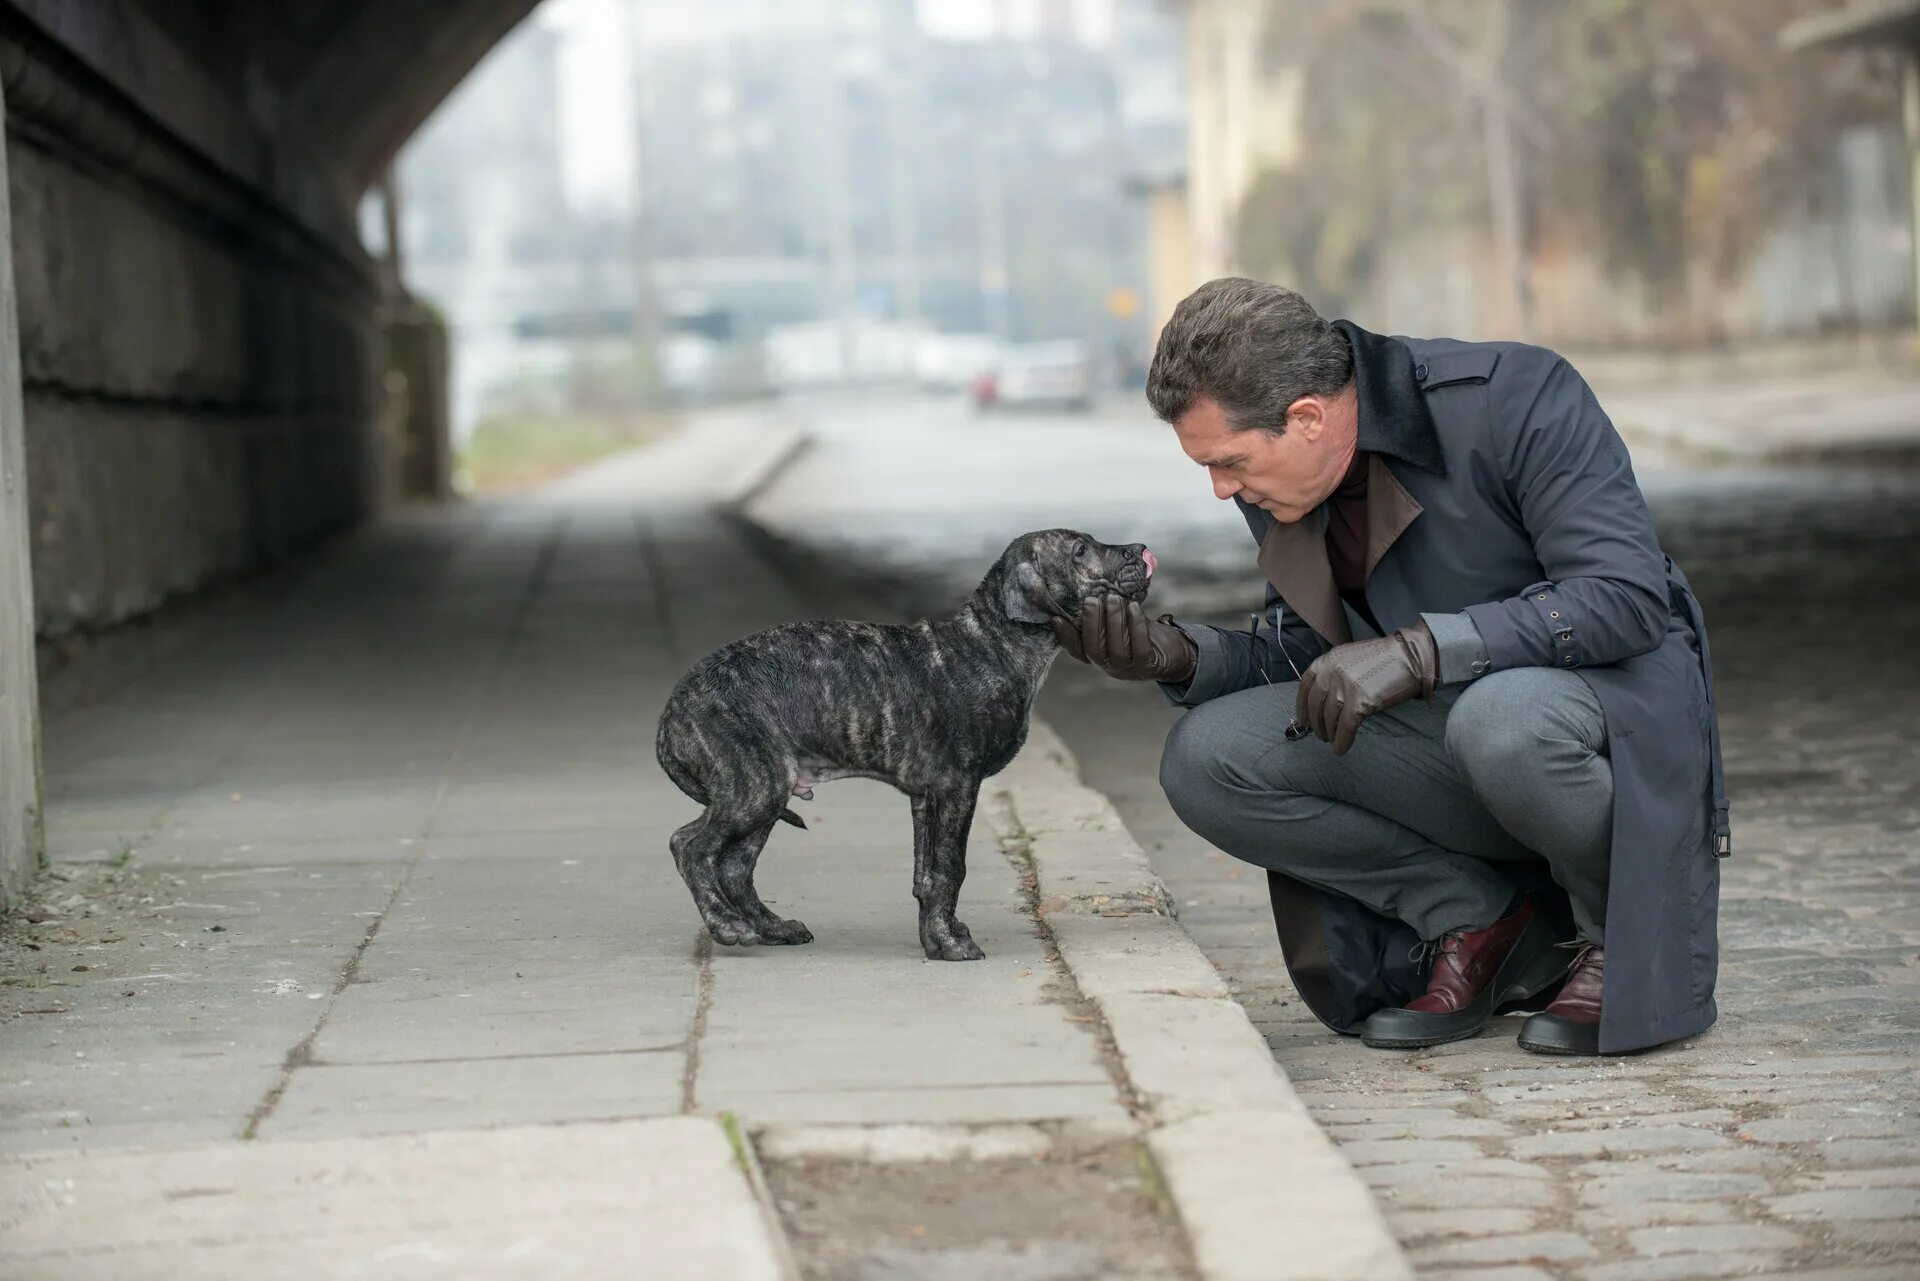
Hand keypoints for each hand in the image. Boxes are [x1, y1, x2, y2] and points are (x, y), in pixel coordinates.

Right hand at [1051, 595, 1196, 683]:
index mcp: (1099, 656)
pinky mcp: (1148, 666)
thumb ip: (1104, 615)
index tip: (1056, 617)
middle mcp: (1110, 666)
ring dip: (1114, 620)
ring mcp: (1129, 669)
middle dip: (1092, 622)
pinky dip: (1137, 626)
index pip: (1077, 650)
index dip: (1065, 636)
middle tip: (1093, 599)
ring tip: (1115, 598)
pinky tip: (1134, 607)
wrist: (1176, 653)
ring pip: (1117, 648)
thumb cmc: (1143, 634)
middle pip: (1095, 648)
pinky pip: (1140, 647)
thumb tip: (1087, 590)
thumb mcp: (1121, 625)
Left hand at [1296, 623, 1437, 754]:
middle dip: (1315, 724)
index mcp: (1327, 661)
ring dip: (1328, 734)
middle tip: (1319, 735)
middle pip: (1315, 705)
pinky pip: (1345, 728)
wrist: (1410, 657)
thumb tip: (1324, 700)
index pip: (1305, 686)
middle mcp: (1331, 673)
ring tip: (1332, 741)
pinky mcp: (1359, 703)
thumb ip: (1334, 674)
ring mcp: (1344, 688)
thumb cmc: (1383, 659)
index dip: (1302, 706)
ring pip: (1329, 718)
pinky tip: (1340, 749)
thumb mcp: (1349, 659)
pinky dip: (1342, 741)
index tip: (1303, 720)